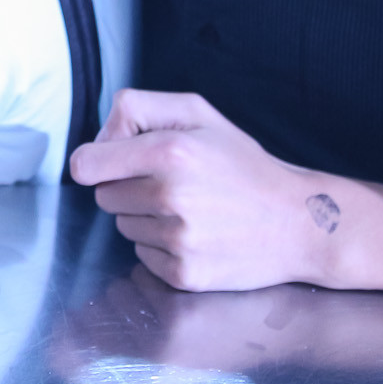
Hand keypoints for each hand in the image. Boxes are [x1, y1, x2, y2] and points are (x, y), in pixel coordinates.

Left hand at [67, 89, 325, 292]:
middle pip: (104, 196)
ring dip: (145, 217)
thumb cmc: (243, 164)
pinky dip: (161, 246)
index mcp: (170, 151)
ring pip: (122, 226)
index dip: (95, 161)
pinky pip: (142, 255)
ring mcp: (177, 240)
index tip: (110, 162)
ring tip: (190, 208)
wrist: (297, 222)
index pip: (86, 165)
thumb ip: (138, 109)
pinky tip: (196, 234)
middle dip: (127, 187)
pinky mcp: (183, 274)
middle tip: (171, 182)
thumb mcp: (198, 114)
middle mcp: (170, 197)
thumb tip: (98, 139)